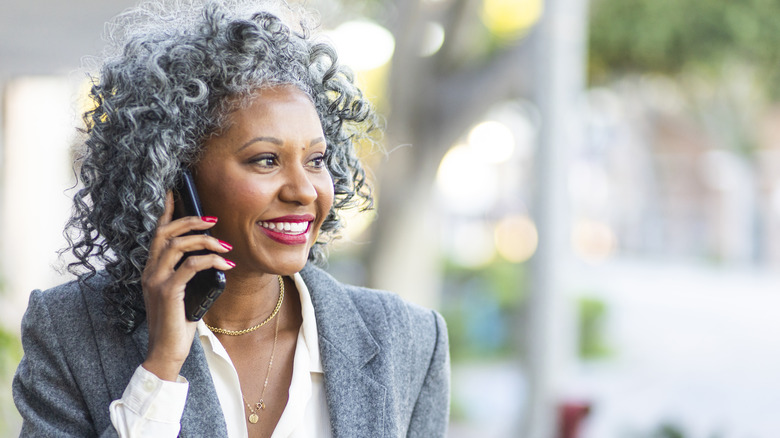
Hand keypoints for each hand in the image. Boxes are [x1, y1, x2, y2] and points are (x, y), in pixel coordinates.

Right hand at [140, 192, 233, 380]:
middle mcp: (150, 271)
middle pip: (166, 233)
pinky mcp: (167, 292)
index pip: (157, 233)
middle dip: (191, 221)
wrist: (165, 353)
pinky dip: (210, 261)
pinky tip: (225, 264)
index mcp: (152, 269)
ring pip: (178, 246)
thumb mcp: (186, 293)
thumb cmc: (178, 324)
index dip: (166, 211)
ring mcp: (156, 281)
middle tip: (213, 220)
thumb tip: (213, 258)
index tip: (176, 192)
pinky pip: (190, 266)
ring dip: (205, 241)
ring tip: (225, 246)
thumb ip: (192, 274)